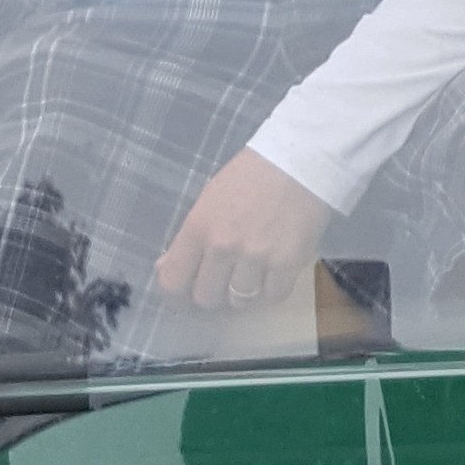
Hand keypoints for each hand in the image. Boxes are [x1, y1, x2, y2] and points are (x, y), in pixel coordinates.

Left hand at [155, 143, 332, 310]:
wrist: (298, 162)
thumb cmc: (249, 177)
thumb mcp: (208, 200)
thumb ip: (188, 239)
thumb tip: (166, 267)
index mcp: (199, 227)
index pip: (173, 282)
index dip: (175, 298)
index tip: (184, 298)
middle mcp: (223, 246)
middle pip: (206, 298)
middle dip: (213, 293)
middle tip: (223, 281)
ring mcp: (257, 257)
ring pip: (240, 302)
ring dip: (243, 292)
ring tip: (252, 272)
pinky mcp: (288, 263)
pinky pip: (272, 296)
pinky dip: (271, 291)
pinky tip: (273, 273)